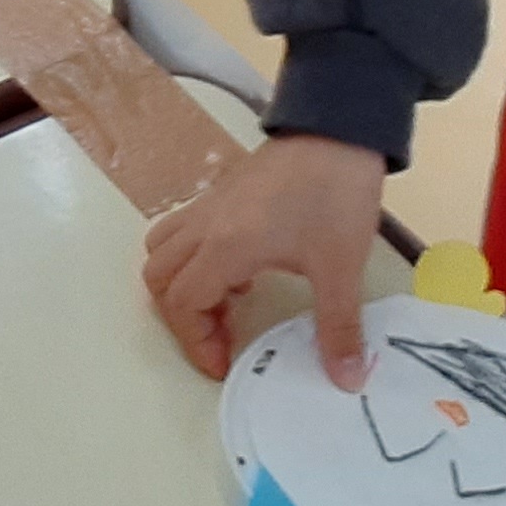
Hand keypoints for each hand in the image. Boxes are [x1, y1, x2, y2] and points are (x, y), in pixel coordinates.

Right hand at [143, 133, 389, 382]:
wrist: (338, 125)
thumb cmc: (335, 195)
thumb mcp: (341, 266)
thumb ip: (338, 326)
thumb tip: (346, 380)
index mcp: (226, 247)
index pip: (182, 303)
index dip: (195, 342)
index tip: (225, 365)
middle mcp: (205, 226)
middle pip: (159, 277)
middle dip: (182, 318)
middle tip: (221, 338)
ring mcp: (209, 205)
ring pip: (163, 249)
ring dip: (181, 285)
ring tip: (226, 306)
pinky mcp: (221, 194)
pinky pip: (184, 232)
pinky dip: (194, 260)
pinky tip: (241, 271)